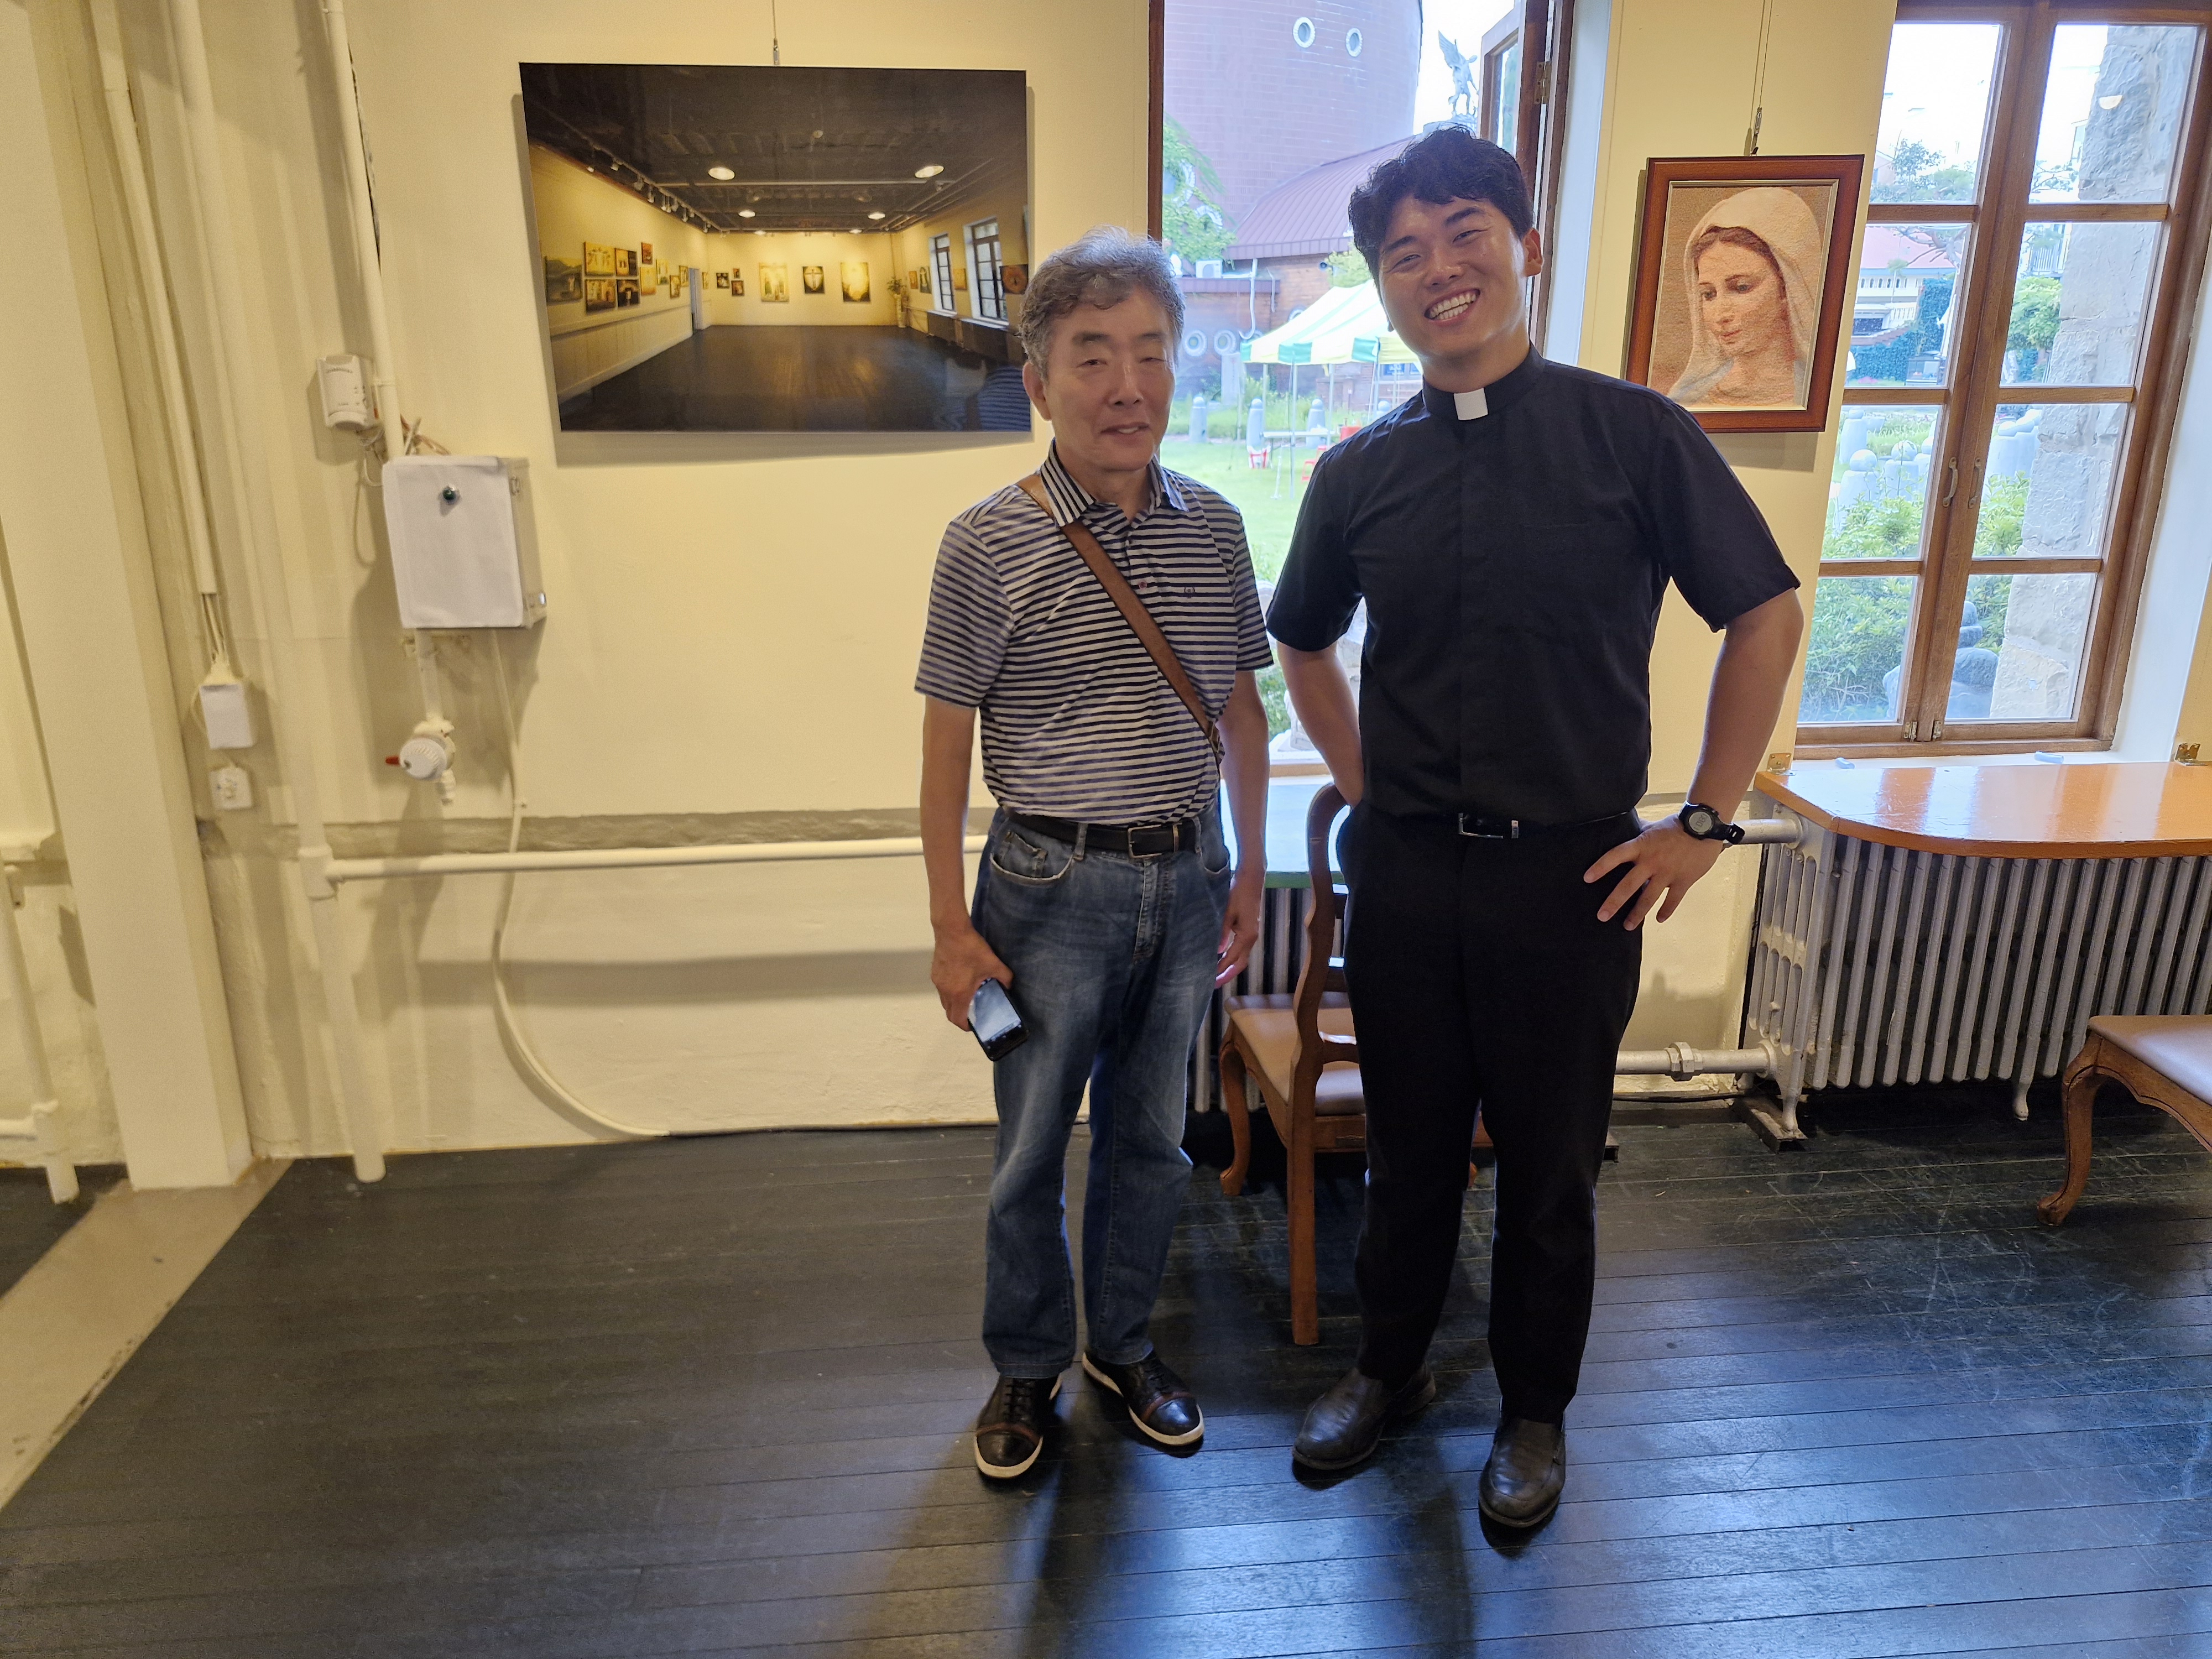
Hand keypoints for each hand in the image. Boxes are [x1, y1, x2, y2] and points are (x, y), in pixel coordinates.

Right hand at [931, 920, 1013, 1028]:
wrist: (951, 930)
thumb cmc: (971, 949)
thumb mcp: (994, 964)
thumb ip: (1005, 978)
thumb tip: (1008, 986)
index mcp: (959, 993)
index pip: (957, 1019)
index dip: (966, 1026)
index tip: (974, 1024)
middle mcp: (945, 991)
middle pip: (949, 1012)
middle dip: (960, 1015)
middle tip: (973, 1011)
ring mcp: (938, 981)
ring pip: (945, 1000)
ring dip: (955, 1003)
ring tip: (968, 995)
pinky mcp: (935, 972)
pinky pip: (942, 988)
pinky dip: (950, 991)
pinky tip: (961, 979)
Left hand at [1216, 869, 1264, 986]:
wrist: (1252, 880)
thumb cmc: (1238, 893)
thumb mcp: (1227, 912)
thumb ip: (1222, 932)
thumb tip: (1217, 951)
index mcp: (1247, 936)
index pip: (1232, 959)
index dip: (1221, 970)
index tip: (1211, 979)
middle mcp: (1251, 938)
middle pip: (1240, 963)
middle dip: (1228, 975)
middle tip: (1214, 984)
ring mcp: (1252, 935)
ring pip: (1242, 958)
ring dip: (1230, 968)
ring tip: (1217, 975)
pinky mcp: (1249, 930)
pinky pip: (1242, 950)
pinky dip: (1233, 958)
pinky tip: (1223, 959)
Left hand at [1583, 820, 1724, 928]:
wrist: (1705, 826)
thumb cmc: (1677, 825)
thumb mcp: (1652, 827)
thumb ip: (1638, 832)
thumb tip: (1622, 828)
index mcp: (1641, 845)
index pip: (1615, 855)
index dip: (1601, 866)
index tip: (1587, 878)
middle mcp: (1651, 861)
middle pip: (1628, 885)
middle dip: (1614, 902)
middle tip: (1602, 916)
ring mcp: (1667, 872)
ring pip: (1649, 897)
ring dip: (1637, 914)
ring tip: (1627, 926)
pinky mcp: (1684, 880)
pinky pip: (1673, 900)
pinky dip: (1666, 911)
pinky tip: (1659, 920)